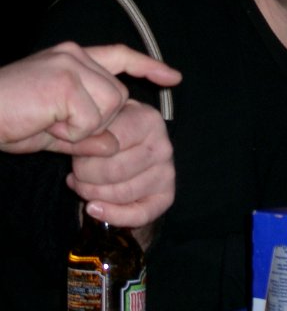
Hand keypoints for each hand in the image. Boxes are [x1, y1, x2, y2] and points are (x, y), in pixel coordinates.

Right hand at [0, 42, 180, 154]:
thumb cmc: (6, 121)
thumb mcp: (51, 132)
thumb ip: (86, 135)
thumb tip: (115, 144)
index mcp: (72, 59)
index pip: (120, 55)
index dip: (148, 66)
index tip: (174, 77)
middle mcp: (75, 54)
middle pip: (119, 95)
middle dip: (98, 121)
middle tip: (55, 124)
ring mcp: (71, 63)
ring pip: (111, 105)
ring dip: (84, 127)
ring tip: (48, 121)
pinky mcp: (66, 79)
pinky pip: (92, 118)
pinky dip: (72, 131)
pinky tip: (45, 122)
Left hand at [67, 99, 175, 233]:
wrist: (137, 145)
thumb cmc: (115, 131)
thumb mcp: (104, 120)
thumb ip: (90, 131)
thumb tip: (71, 143)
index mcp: (149, 120)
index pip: (109, 143)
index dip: (82, 152)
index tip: (70, 153)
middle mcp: (163, 147)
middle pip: (114, 171)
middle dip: (85, 176)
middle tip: (75, 172)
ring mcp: (166, 173)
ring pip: (121, 194)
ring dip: (93, 194)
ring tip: (81, 185)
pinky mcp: (166, 196)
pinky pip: (138, 215)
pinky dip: (111, 215)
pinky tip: (93, 208)